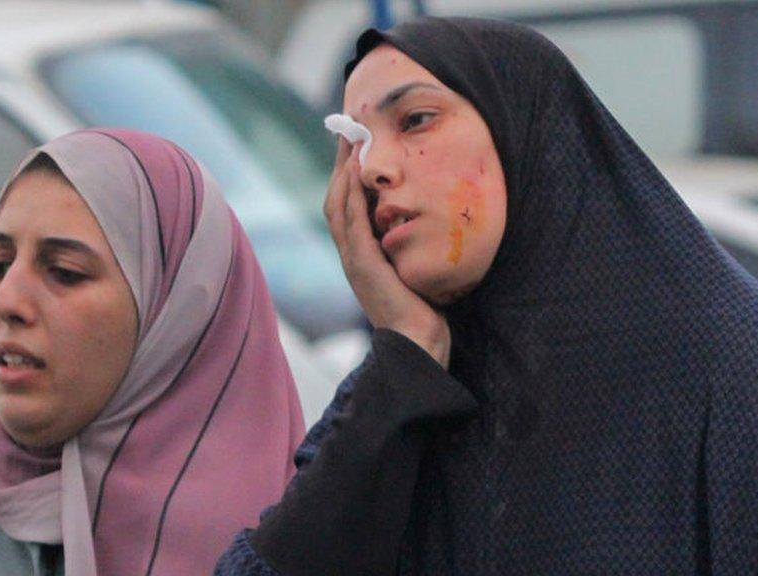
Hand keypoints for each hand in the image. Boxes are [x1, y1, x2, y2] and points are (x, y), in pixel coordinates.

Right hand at [323, 139, 450, 367]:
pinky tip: (355, 174)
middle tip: (347, 131)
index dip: (347, 173)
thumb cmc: (422, 309)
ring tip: (349, 142)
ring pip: (338, 206)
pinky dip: (350, 195)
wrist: (416, 343)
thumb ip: (408, 246)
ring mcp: (352, 259)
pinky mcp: (361, 265)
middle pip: (336, 198)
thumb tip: (421, 221)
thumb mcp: (413, 268)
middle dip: (340, 164)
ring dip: (341, 171)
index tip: (355, 144)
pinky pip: (350, 223)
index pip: (346, 204)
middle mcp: (351, 253)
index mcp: (360, 253)